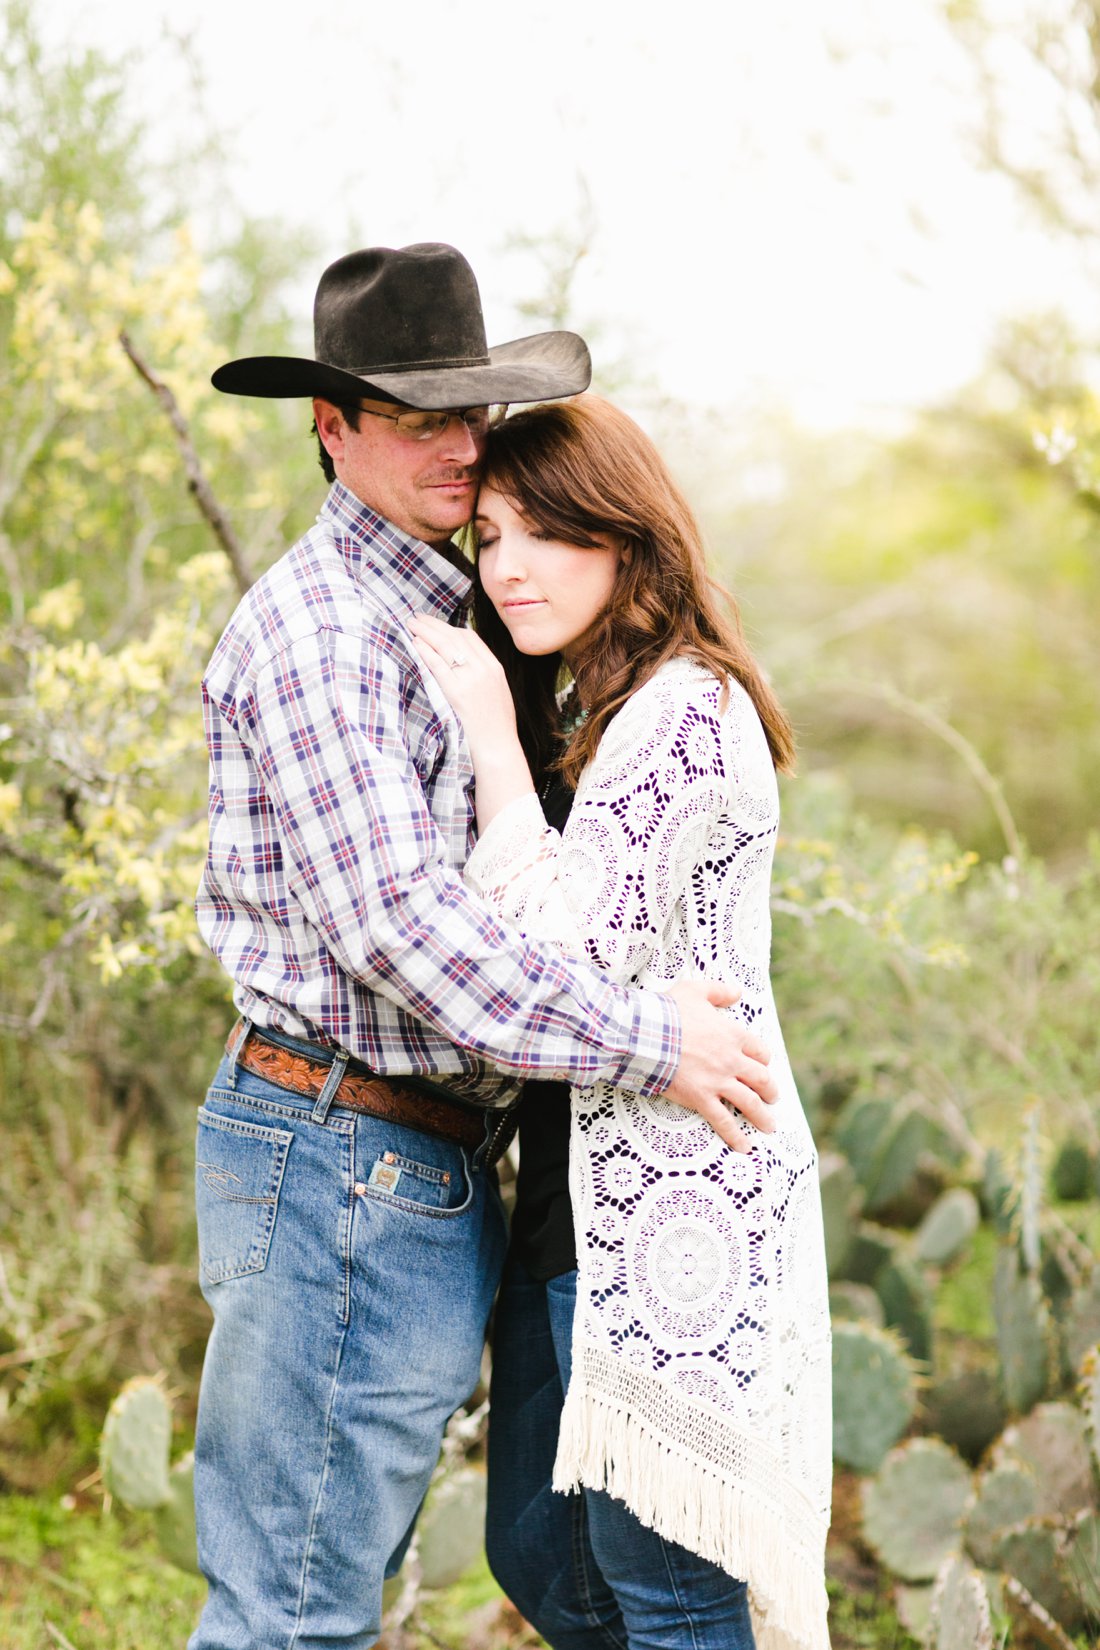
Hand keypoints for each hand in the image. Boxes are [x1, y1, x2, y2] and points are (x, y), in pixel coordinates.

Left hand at [407, 614, 516, 747]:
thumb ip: (484, 677)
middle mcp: (484, 669)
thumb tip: (465, 665)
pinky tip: (414, 644)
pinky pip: (438, 665)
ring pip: (445, 646)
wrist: (499, 749)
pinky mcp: (457, 692)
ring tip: (411, 625)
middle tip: (417, 618)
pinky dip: (425, 651)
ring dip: (425, 632)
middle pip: (455, 636)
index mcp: (495, 668)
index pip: (470, 637)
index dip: (449, 628)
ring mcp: (471, 679)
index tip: (435, 625)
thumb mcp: (497, 695)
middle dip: (434, 625)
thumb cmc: (496, 728)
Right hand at [661, 980, 778, 1151]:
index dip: (763, 1059)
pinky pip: (724, 1121)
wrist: (647, 1034)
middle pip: (761, 1078)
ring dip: (762, 1116)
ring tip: (768, 1126)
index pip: (759, 1050)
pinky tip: (744, 1146)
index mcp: (732, 1035)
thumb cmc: (668, 1011)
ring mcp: (718, 1081)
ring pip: (750, 1102)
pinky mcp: (702, 1098)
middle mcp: (731, 1060)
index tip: (763, 1065)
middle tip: (773, 1098)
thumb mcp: (694, 990)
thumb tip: (737, 991)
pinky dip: (735, 1136)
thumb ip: (718, 991)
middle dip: (770, 1090)